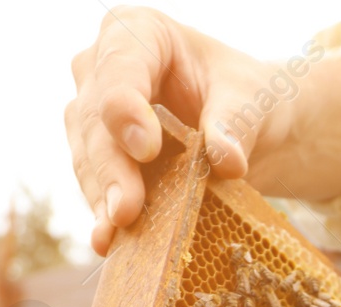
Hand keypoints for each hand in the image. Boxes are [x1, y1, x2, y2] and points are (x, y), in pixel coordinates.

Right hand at [67, 7, 340, 254]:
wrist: (251, 124)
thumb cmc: (249, 95)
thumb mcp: (252, 100)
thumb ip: (234, 124)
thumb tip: (227, 163)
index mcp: (139, 32)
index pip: (121, 69)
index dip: (126, 110)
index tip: (146, 149)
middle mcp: (102, 66)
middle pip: (95, 120)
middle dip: (111, 169)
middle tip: (126, 211)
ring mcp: (94, 111)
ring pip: (88, 156)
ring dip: (102, 198)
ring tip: (115, 234)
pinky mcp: (99, 154)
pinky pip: (95, 183)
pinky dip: (105, 212)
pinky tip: (109, 241)